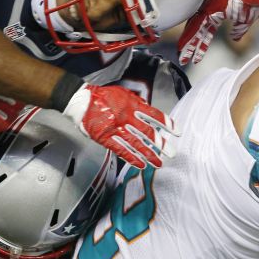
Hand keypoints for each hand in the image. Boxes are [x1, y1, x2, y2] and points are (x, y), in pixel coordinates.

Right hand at [62, 84, 177, 168]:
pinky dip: (131, 158)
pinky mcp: (106, 139)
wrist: (81, 101)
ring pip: (136, 144)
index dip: (166, 124)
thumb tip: (150, 110)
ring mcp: (116, 129)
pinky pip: (121, 150)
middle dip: (160, 144)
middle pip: (147, 133)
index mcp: (132, 105)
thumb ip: (137, 103)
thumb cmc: (103, 97)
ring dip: (148, 155)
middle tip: (171, 152)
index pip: (154, 115)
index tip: (176, 131)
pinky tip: (141, 165)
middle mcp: (126, 118)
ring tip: (159, 163)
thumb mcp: (124, 94)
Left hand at [177, 0, 258, 65]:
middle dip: (190, 45)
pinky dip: (192, 35)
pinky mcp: (210, 7)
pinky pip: (198, 23)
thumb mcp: (245, 22)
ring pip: (194, 28)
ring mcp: (209, 7)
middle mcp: (210, 10)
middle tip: (183, 58)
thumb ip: (238, 31)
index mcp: (217, 13)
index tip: (195, 55)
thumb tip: (234, 38)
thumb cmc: (252, 2)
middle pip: (196, 30)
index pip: (205, 31)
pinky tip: (187, 44)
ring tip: (183, 56)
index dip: (201, 44)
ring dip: (188, 42)